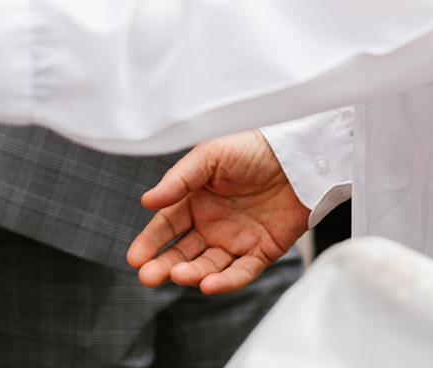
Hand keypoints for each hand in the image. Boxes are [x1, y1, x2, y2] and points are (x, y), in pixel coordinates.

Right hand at [126, 130, 309, 294]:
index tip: (135, 258)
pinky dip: (225, 282)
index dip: (150, 243)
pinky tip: (209, 285)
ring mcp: (236, 240)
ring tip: (180, 275)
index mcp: (195, 200)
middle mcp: (212, 224)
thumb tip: (147, 202)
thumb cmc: (252, 147)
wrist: (298, 152)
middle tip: (149, 277)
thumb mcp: (209, 156)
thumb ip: (179, 180)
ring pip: (209, 266)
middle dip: (164, 266)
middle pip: (183, 252)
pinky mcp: (262, 251)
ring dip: (193, 274)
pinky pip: (241, 272)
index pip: (166, 227)